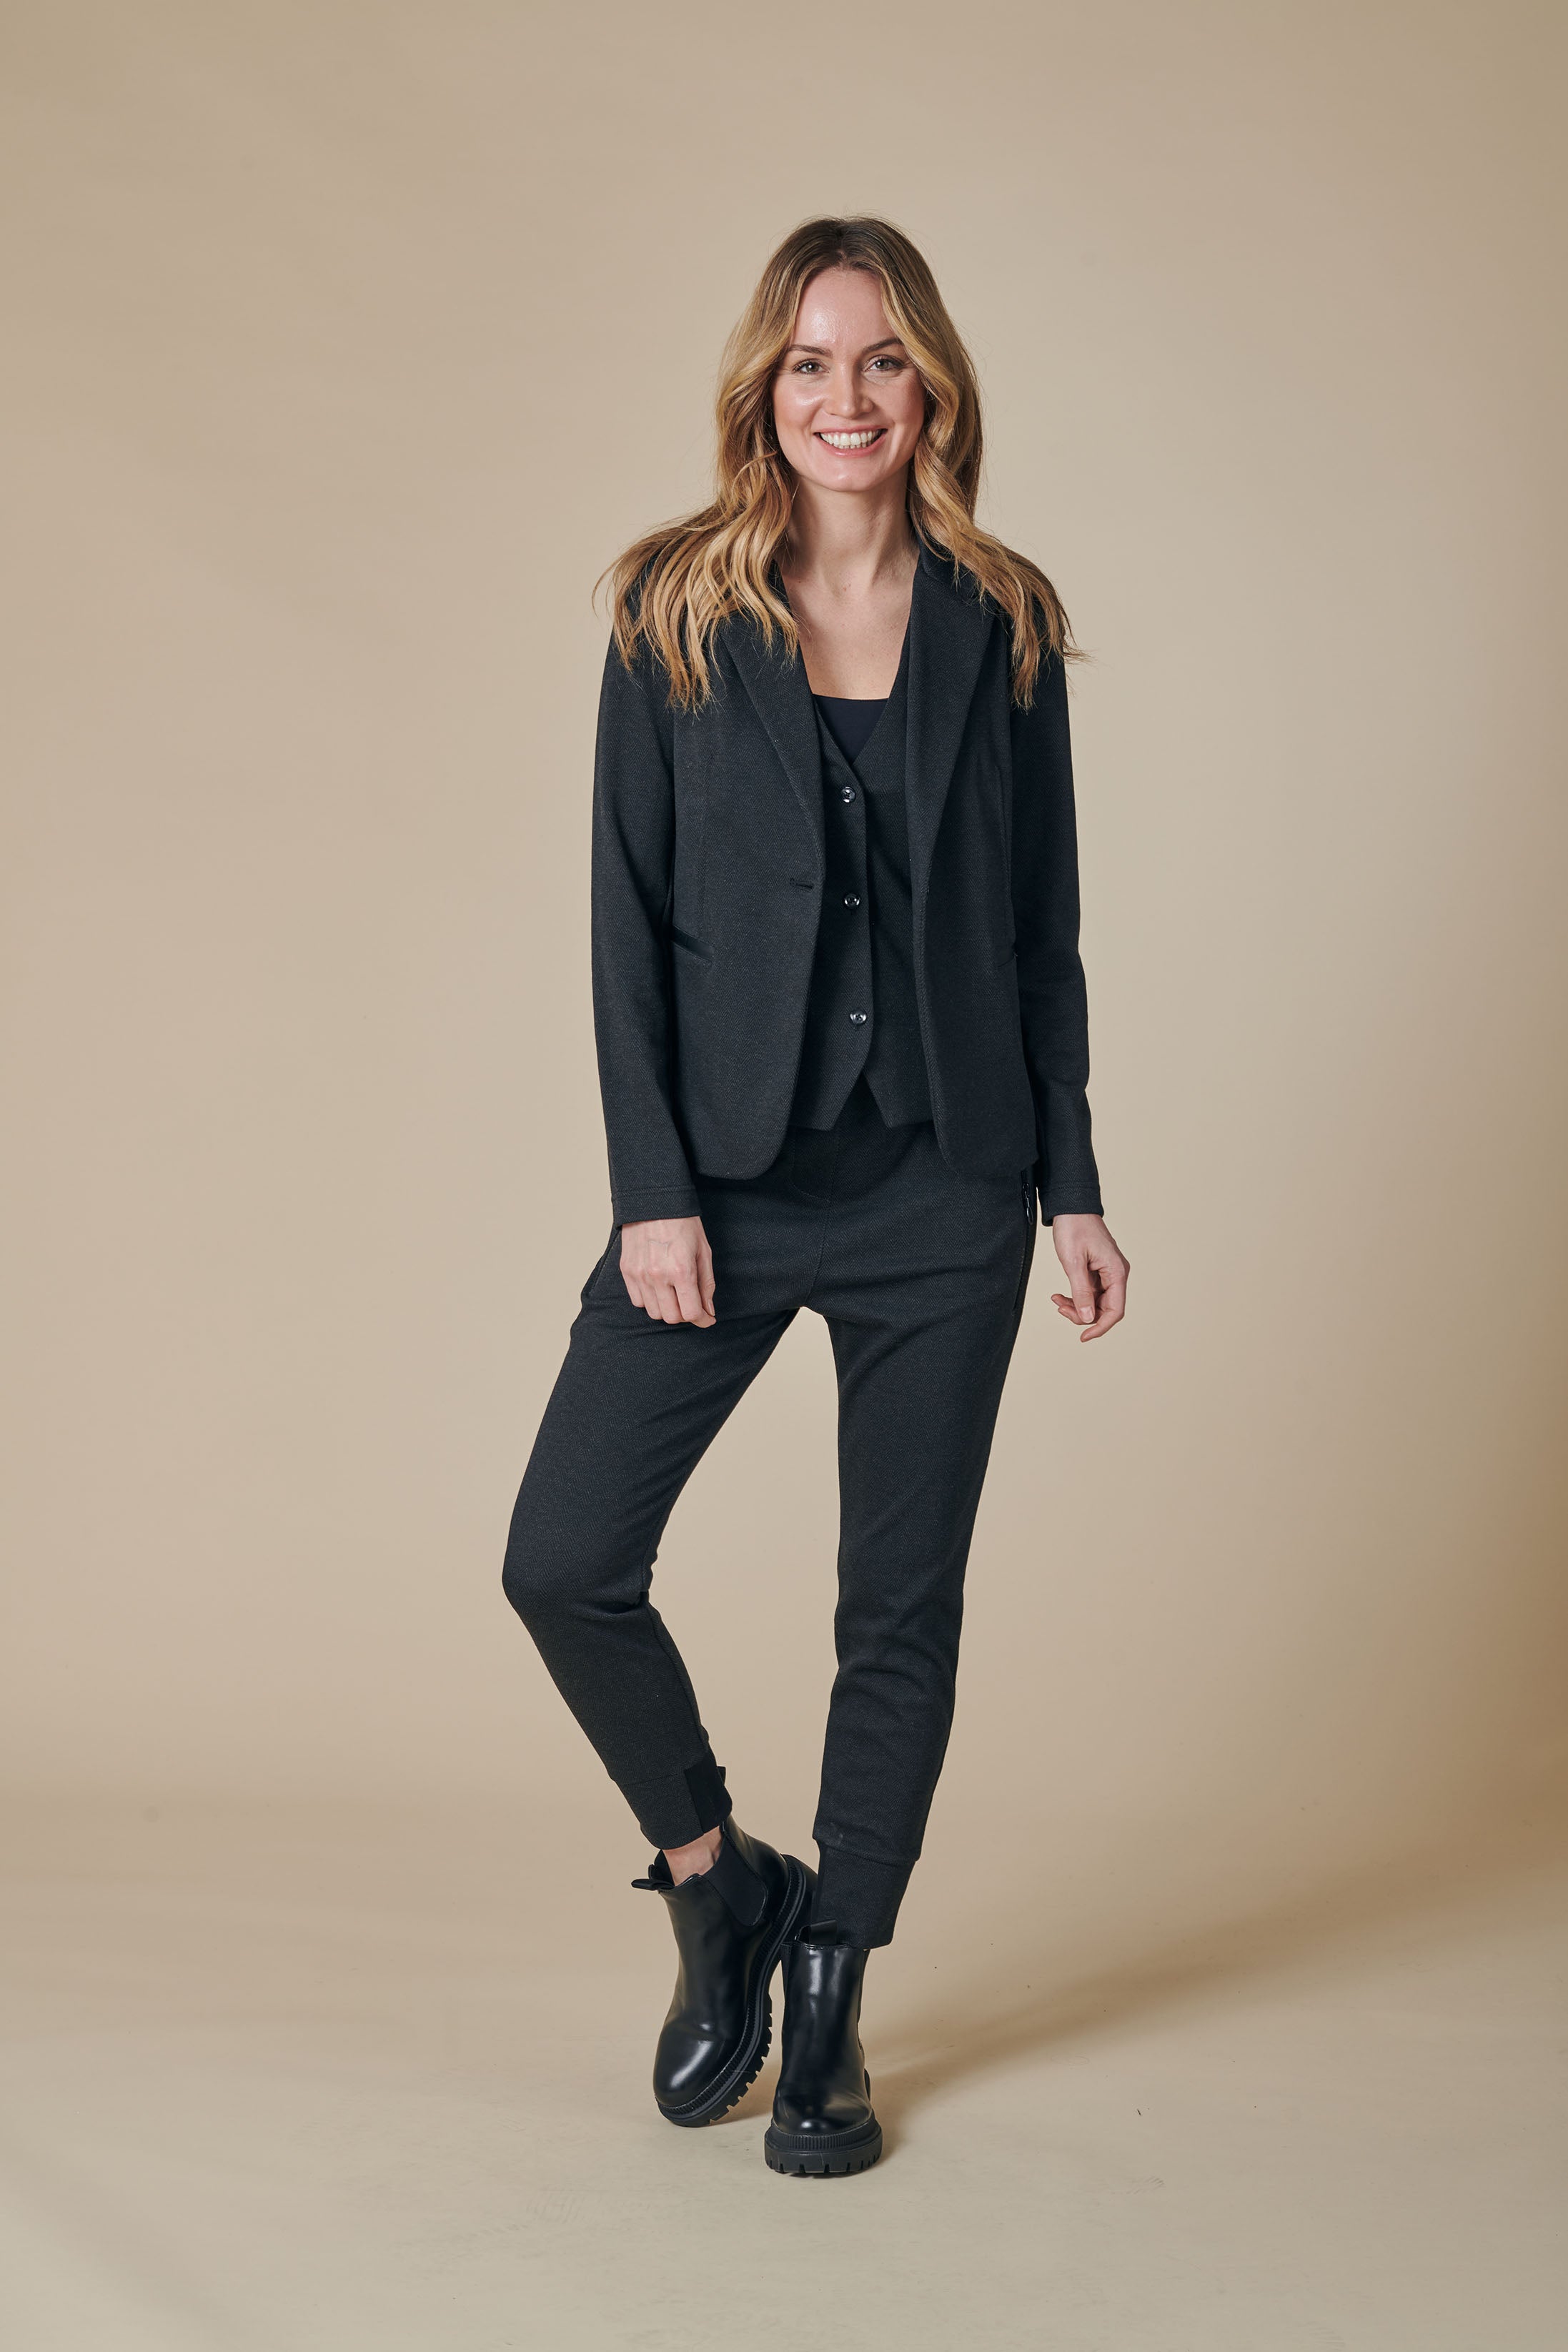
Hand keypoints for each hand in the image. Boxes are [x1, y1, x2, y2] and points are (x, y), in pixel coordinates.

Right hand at [618, 1215, 715, 1326]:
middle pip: (672, 1317)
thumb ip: (707, 1284)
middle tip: (691, 1302)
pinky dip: (650, 1300)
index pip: (690, 1313)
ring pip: (654, 1312)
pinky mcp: (626, 1271)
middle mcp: (657, 1276)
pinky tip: (658, 1287)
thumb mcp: (704, 1251)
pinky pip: (638, 1301)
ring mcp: (639, 1274)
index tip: (707, 1318)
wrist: (653, 1201)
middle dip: (685, 1314)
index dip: (702, 1319)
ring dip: (667, 1308)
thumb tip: (708, 1311)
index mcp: (681, 1270)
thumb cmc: (683, 1223)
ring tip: (675, 1292)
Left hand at [1049, 1213, 1128, 1341]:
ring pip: (1096, 1302)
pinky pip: (1090, 1292)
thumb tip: (1087, 1319)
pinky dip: (1076, 1297)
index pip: (1115, 1310)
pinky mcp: (1098, 1270)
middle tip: (1060, 1308)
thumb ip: (1081, 1292)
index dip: (1100, 1327)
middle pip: (1105, 1309)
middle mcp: (1116, 1274)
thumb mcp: (1073, 1262)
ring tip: (1057, 1300)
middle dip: (1082, 1315)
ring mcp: (1108, 1273)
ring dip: (1077, 1307)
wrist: (1070, 1206)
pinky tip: (1060, 1295)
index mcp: (1116, 1272)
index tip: (1083, 1337)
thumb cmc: (1073, 1228)